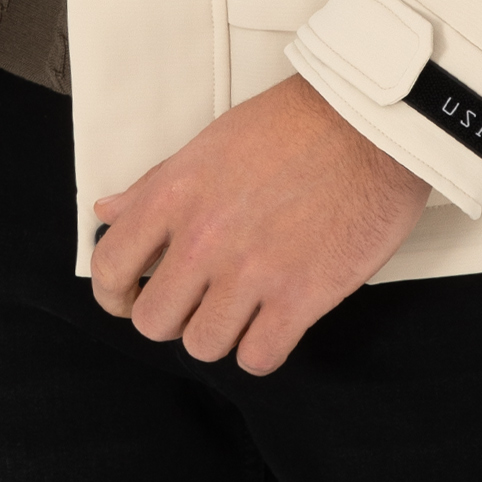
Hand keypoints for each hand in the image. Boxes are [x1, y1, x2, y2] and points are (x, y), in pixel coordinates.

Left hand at [91, 74, 430, 376]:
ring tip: (243, 307)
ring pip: (203, 345)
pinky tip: (275, 321)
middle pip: (153, 321)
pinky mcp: (300, 298)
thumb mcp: (212, 142)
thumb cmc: (299, 123)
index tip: (127, 298)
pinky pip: (258, 358)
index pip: (110, 266)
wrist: (372, 123)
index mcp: (176, 193)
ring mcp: (251, 272)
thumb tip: (109, 210)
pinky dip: (263, 348)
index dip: (113, 294)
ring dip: (221, 333)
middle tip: (197, 301)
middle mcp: (204, 237)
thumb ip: (156, 183)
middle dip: (173, 317)